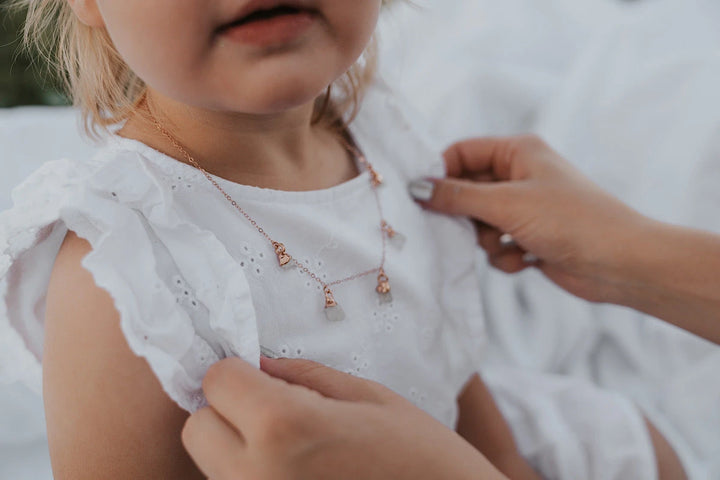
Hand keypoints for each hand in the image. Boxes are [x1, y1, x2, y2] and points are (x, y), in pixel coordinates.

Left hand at [182, 357, 506, 479]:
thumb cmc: (420, 455)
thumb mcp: (367, 396)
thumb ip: (302, 376)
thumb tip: (257, 366)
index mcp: (283, 427)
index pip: (215, 382)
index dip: (238, 371)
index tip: (262, 375)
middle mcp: (254, 477)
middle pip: (198, 428)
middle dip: (226, 410)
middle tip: (272, 410)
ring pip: (211, 465)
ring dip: (234, 446)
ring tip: (291, 447)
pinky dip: (252, 476)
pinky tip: (298, 474)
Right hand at [412, 135, 648, 302]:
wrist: (619, 264)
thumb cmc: (570, 221)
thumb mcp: (506, 204)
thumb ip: (457, 196)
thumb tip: (416, 187)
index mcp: (518, 152)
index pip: (462, 153)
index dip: (441, 174)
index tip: (421, 199)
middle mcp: (520, 176)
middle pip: (468, 191)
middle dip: (467, 215)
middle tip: (471, 227)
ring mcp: (525, 208)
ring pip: (479, 223)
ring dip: (488, 240)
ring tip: (509, 243)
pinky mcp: (530, 238)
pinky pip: (497, 246)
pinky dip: (505, 256)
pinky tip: (527, 260)